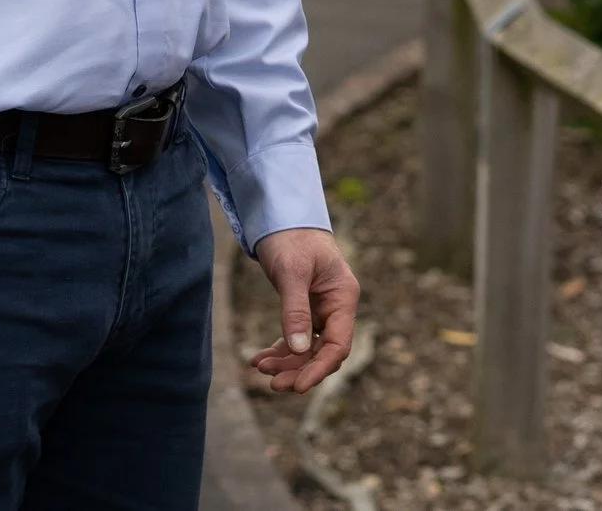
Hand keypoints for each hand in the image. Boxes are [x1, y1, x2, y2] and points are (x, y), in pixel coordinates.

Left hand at [248, 227, 359, 393]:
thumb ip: (295, 310)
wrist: (282, 216)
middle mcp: (336, 306)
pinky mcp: (305, 308)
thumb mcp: (291, 273)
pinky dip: (279, 350)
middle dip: (299, 369)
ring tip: (260, 368)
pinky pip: (295, 338)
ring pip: (308, 348)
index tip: (298, 386)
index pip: (338, 344)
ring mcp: (321, 309)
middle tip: (273, 384)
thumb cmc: (291, 238)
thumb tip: (297, 350)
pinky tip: (258, 359)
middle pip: (323, 352)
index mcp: (343, 297)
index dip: (319, 368)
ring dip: (287, 362)